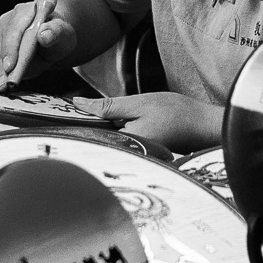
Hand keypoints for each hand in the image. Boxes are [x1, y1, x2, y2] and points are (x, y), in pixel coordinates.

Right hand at [0, 0, 78, 90]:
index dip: (11, 48)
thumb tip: (44, 35)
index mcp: (24, 11)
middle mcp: (8, 22)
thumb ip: (55, 32)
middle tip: (1, 84)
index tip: (10, 66)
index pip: (15, 30)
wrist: (55, 42)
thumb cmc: (60, 34)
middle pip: (2, 45)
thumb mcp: (63, 32)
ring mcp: (1, 36)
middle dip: (0, 66)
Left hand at [73, 92, 224, 153]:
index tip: (55, 113)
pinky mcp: (141, 157)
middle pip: (96, 144)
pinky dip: (115, 135)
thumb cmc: (177, 114)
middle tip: (69, 113)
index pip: (88, 138)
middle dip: (85, 129)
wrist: (207, 126)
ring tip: (92, 119)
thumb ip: (107, 106)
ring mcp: (135, 159)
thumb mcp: (139, 103)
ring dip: (100, 131)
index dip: (72, 126)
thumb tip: (76, 104)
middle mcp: (128, 158)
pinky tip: (115, 125)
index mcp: (124, 146)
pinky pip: (120, 146)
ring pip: (108, 144)